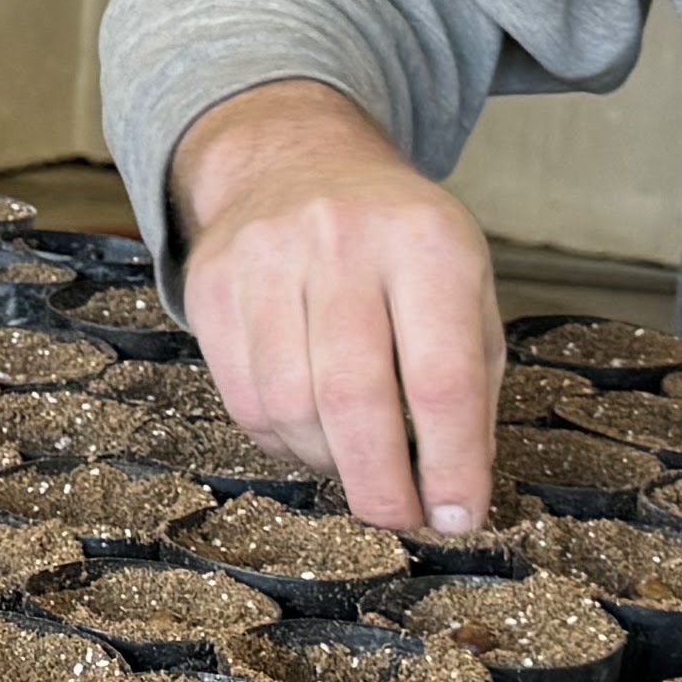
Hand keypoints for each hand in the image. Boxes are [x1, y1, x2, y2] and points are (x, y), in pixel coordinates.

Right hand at [173, 79, 506, 534]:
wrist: (297, 162)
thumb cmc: (400, 247)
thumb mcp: (464, 289)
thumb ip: (469, 386)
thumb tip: (455, 496)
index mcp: (428, 242)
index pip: (442, 378)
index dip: (452, 464)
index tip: (459, 519)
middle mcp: (342, 240)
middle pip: (354, 399)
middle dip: (380, 484)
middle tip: (398, 520)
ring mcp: (265, 257)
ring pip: (290, 407)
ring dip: (328, 462)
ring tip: (356, 465)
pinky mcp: (211, 283)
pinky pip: (243, 398)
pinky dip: (282, 441)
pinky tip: (310, 434)